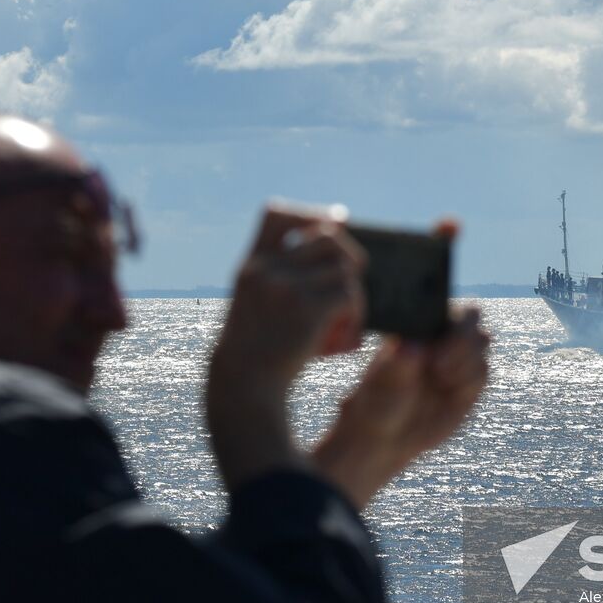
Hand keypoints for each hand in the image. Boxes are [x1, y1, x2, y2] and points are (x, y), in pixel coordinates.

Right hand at [206, 205, 366, 490]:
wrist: (244, 388)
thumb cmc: (258, 354)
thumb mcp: (256, 308)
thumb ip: (282, 282)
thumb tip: (333, 259)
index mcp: (252, 265)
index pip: (277, 214)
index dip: (310, 215)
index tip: (332, 226)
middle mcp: (266, 268)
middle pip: (327, 235)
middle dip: (349, 256)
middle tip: (354, 280)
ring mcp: (285, 285)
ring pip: (344, 266)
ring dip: (354, 292)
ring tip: (347, 320)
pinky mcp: (306, 308)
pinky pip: (349, 294)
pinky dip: (357, 314)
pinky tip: (347, 338)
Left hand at [312, 307, 490, 508]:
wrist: (385, 437)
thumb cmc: (377, 402)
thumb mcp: (382, 385)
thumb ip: (398, 365)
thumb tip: (413, 346)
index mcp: (418, 325)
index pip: (444, 303)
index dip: (447, 317)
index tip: (431, 345)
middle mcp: (442, 337)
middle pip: (472, 320)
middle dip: (461, 340)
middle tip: (438, 367)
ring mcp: (458, 360)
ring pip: (482, 344)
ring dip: (465, 362)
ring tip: (441, 381)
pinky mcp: (470, 384)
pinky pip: (483, 373)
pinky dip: (470, 382)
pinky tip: (449, 392)